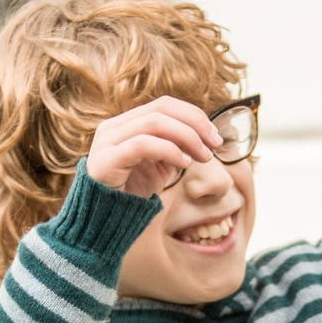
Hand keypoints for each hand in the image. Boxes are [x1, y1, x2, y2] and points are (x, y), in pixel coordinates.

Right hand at [82, 96, 223, 197]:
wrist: (107, 218)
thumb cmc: (133, 190)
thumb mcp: (161, 164)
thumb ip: (177, 146)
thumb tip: (205, 137)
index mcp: (126, 123)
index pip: (164, 105)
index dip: (194, 115)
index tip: (215, 136)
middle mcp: (114, 126)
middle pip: (161, 108)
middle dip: (195, 123)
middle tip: (215, 144)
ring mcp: (107, 141)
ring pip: (154, 122)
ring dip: (187, 137)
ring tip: (203, 156)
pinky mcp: (106, 159)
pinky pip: (142, 144)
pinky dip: (169, 150)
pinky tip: (183, 163)